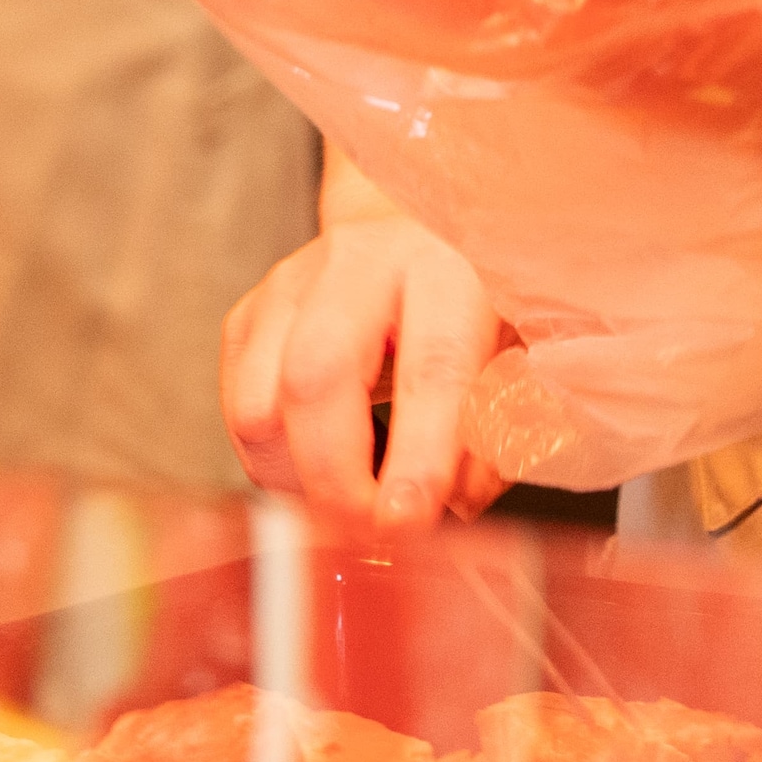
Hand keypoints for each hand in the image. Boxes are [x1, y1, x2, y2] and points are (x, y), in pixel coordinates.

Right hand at [220, 196, 519, 534]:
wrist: (413, 227)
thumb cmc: (475, 296)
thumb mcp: (521, 347)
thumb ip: (501, 424)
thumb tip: (457, 500)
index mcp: (446, 268)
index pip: (430, 368)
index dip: (418, 455)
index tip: (407, 520)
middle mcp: (360, 265)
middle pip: (314, 379)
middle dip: (334, 478)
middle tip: (367, 534)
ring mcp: (293, 287)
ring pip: (260, 404)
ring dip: (297, 478)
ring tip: (346, 500)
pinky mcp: (250, 317)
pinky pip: (240, 413)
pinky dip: (272, 464)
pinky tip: (317, 469)